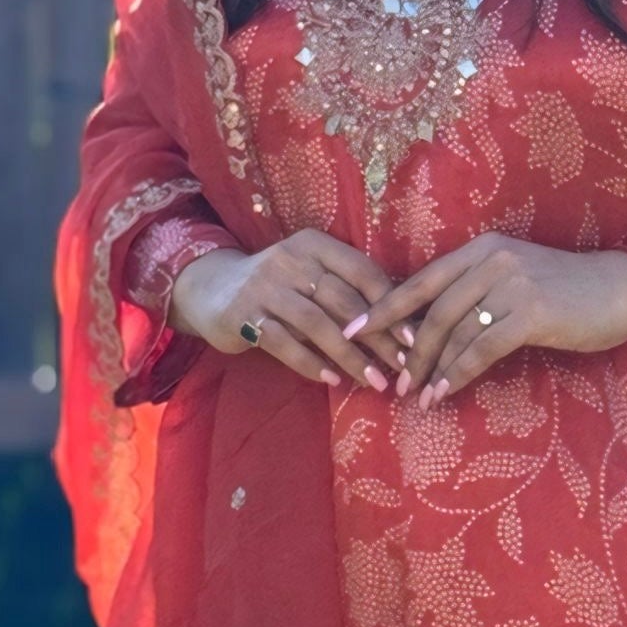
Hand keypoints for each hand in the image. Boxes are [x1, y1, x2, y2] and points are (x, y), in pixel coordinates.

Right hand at [172, 231, 410, 390]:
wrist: (212, 290)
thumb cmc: (279, 288)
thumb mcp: (311, 277)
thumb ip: (346, 293)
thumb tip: (401, 327)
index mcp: (315, 245)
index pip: (362, 271)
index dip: (391, 305)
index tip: (413, 338)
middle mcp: (290, 260)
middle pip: (344, 301)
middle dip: (377, 338)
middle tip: (400, 367)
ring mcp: (264, 287)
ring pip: (317, 324)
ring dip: (349, 356)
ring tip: (373, 382)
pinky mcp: (243, 315)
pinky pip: (283, 343)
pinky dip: (310, 363)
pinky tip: (332, 381)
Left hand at [349, 234, 626, 410]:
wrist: (624, 290)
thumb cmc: (569, 293)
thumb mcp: (516, 281)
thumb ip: (478, 294)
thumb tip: (434, 331)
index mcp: (483, 249)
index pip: (422, 280)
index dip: (385, 308)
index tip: (355, 331)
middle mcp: (492, 259)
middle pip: (433, 311)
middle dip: (408, 351)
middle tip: (392, 383)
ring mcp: (511, 283)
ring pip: (454, 332)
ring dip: (431, 370)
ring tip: (416, 397)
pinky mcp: (530, 312)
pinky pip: (481, 349)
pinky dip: (458, 374)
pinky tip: (444, 393)